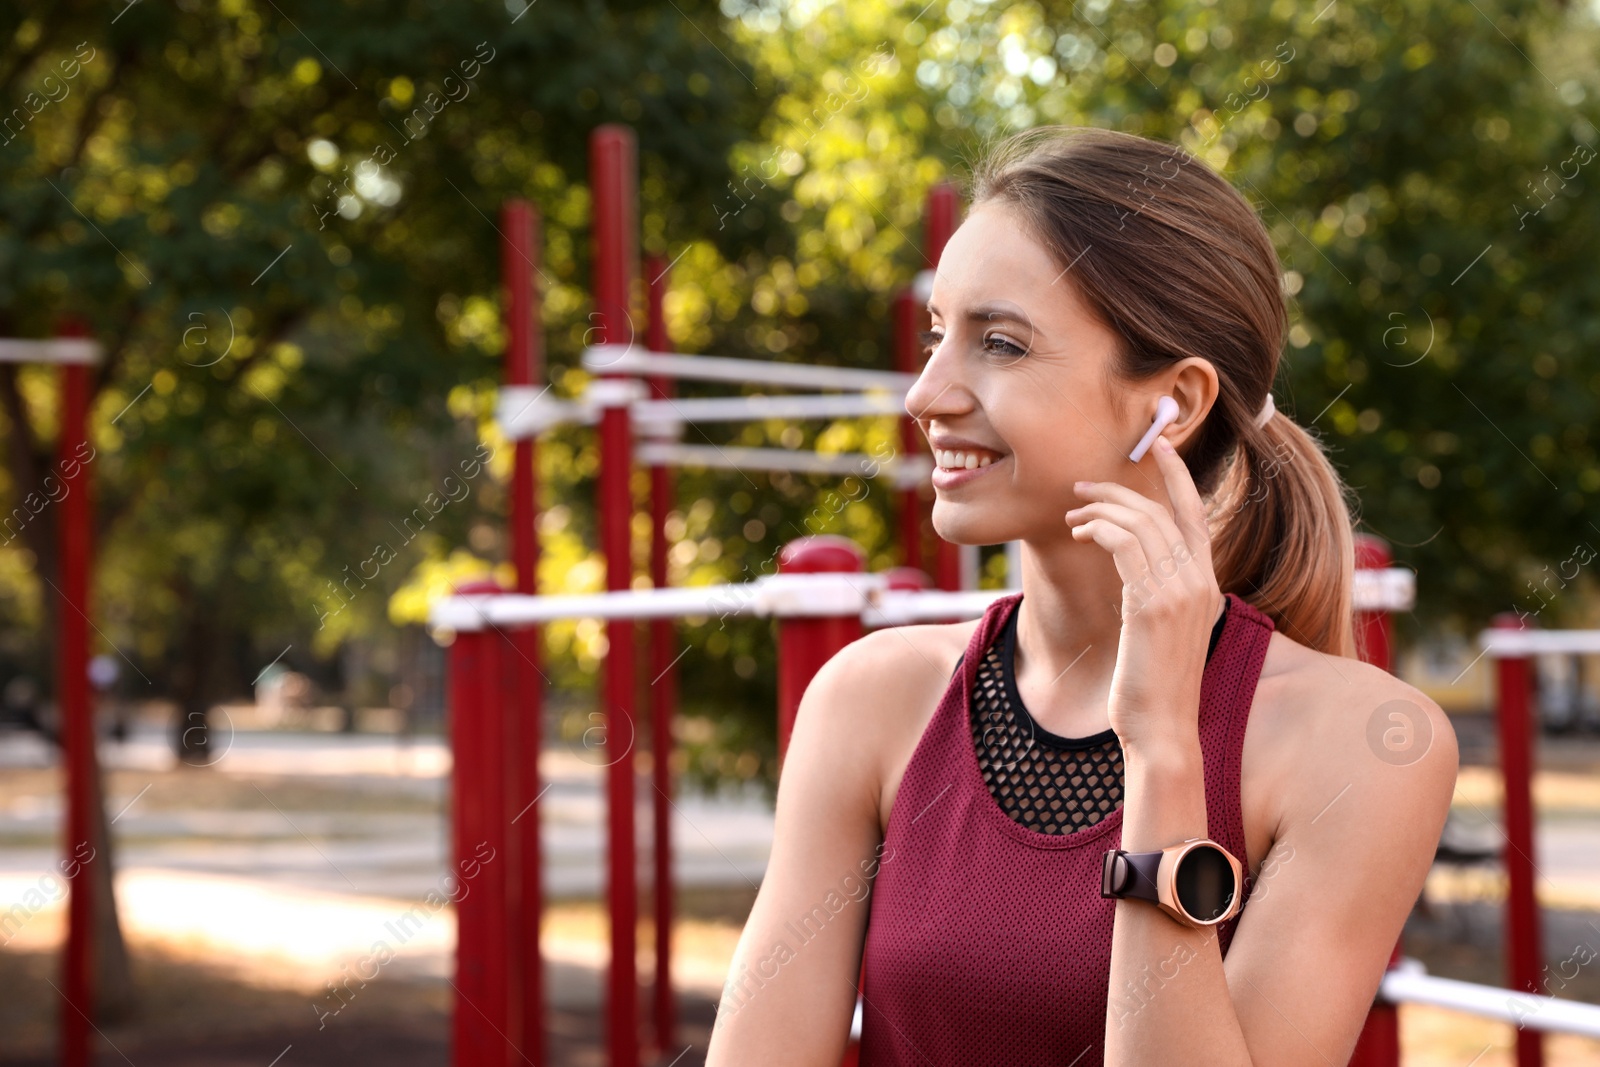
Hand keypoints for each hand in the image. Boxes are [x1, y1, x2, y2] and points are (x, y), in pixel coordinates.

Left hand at [1063, 434, 1223, 752]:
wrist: (1164, 731)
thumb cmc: (1155, 688)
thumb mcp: (1163, 633)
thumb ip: (1158, 597)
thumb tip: (1134, 576)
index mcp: (1207, 585)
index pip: (1196, 515)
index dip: (1177, 476)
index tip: (1157, 446)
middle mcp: (1200, 582)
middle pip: (1162, 510)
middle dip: (1120, 489)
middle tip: (1082, 487)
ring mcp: (1180, 591)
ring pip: (1141, 522)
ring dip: (1101, 508)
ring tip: (1072, 513)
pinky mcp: (1153, 604)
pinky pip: (1125, 544)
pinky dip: (1099, 528)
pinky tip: (1079, 533)